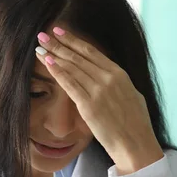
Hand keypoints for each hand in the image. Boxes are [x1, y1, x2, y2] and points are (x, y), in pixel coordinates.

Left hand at [36, 27, 163, 173]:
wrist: (135, 144)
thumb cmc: (135, 124)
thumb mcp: (131, 95)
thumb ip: (117, 84)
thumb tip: (108, 78)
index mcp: (119, 74)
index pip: (92, 52)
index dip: (74, 41)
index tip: (60, 33)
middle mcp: (108, 78)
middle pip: (78, 57)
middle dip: (59, 44)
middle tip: (43, 35)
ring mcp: (98, 91)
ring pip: (72, 68)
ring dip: (54, 55)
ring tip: (40, 47)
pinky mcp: (89, 106)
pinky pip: (69, 84)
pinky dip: (57, 72)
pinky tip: (47, 62)